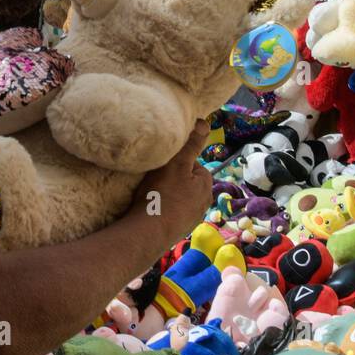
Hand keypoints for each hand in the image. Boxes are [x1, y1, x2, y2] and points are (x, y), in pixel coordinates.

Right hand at [130, 120, 212, 236]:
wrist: (149, 232)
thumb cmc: (162, 193)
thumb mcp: (176, 162)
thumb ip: (191, 143)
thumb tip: (204, 123)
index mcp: (205, 185)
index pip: (194, 165)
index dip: (178, 162)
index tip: (163, 165)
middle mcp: (204, 203)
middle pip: (187, 183)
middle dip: (174, 180)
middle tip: (155, 180)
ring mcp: (192, 219)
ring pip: (180, 199)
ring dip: (169, 195)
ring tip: (151, 194)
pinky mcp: (179, 230)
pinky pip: (173, 214)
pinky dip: (165, 210)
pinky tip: (152, 209)